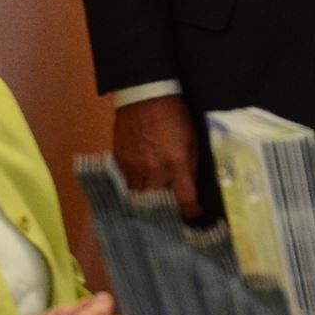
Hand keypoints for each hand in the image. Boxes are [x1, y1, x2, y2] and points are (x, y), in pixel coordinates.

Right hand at [113, 95, 201, 218]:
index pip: (184, 200)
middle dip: (165, 212)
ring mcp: (133, 167)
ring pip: (137, 198)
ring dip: (146, 203)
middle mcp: (153, 170)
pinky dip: (132, 189)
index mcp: (175, 163)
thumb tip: (191, 189)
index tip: (195, 219)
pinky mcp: (119, 161)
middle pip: (156, 205)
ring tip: (152, 209)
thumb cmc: (175, 116)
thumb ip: (190, 166)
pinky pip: (124, 184)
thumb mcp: (192, 140)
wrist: (145, 96)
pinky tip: (138, 190)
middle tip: (171, 216)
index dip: (192, 213)